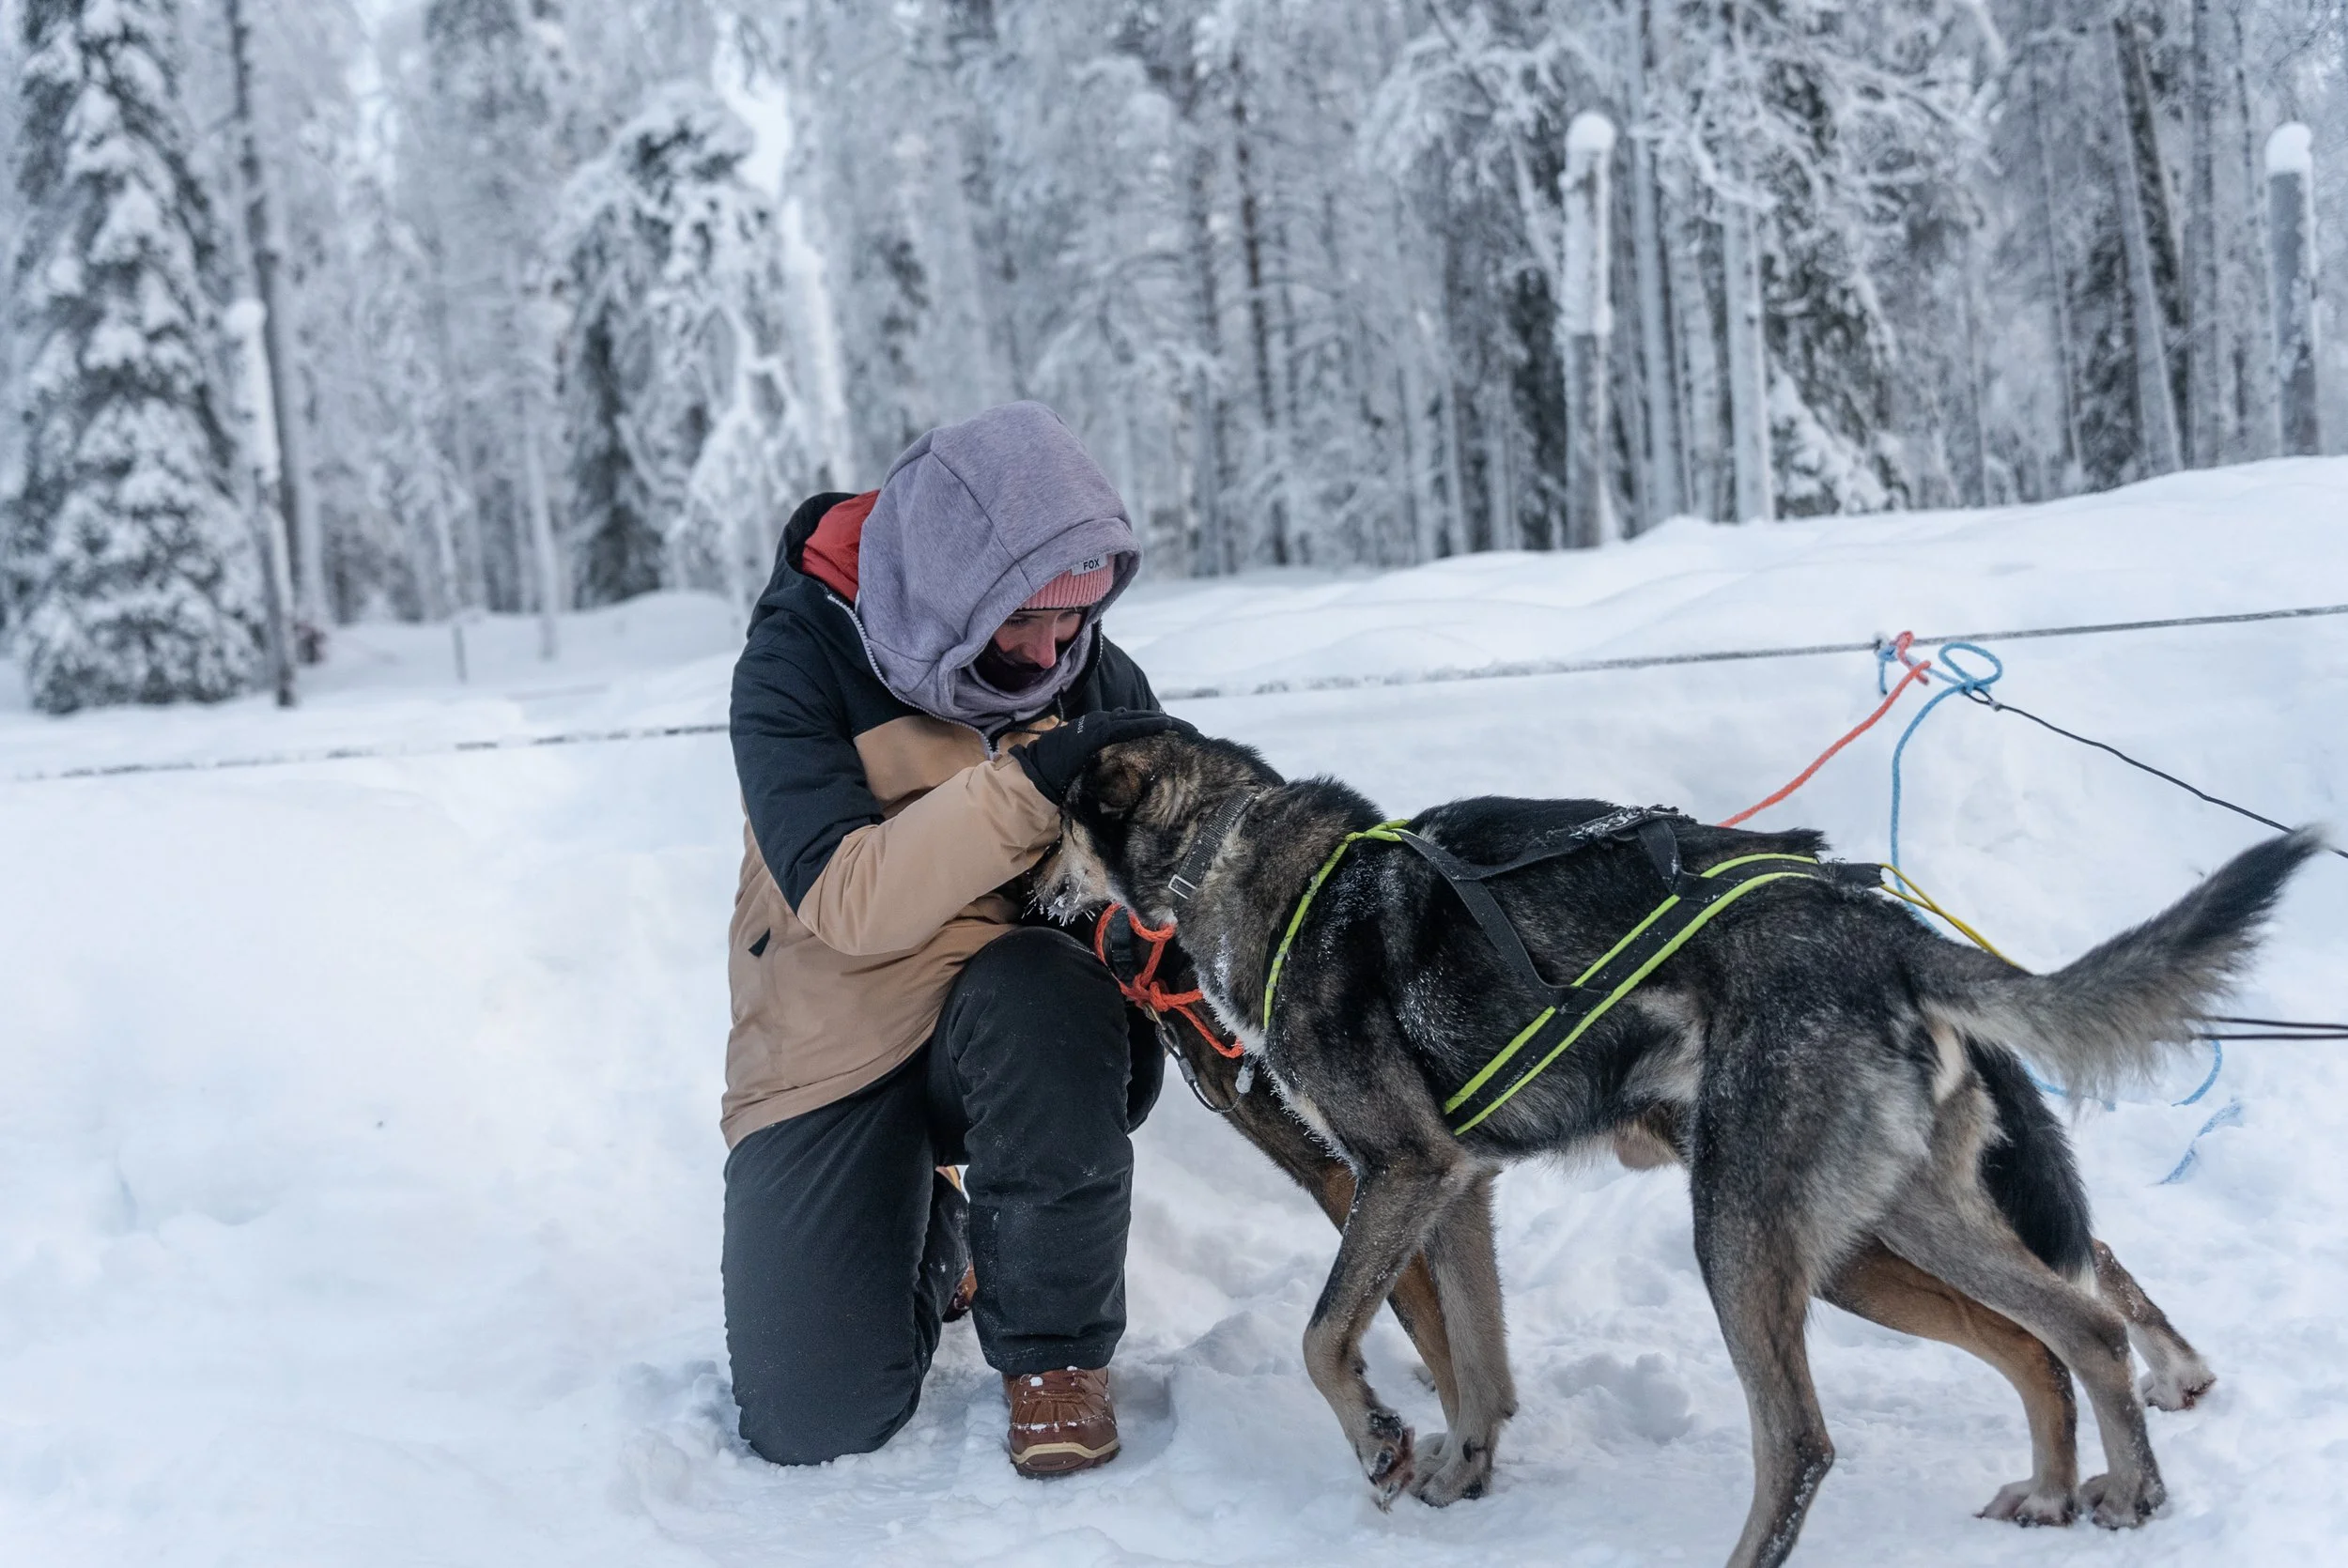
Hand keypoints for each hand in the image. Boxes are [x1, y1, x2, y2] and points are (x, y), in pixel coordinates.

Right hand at [1015, 709, 1191, 805]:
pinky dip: (1148, 724)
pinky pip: (1128, 726)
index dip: (1156, 727)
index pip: (1134, 724)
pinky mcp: (1098, 732)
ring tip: (1188, 728)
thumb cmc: (1057, 775)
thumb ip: (1104, 759)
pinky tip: (1166, 725)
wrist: (1038, 775)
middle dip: (1168, 724)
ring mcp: (1099, 725)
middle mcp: (1101, 722)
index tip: (1177, 733)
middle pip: (1141, 719)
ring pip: (1139, 719)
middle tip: (1192, 730)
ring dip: (1165, 723)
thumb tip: (1121, 765)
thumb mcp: (1086, 763)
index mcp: (1099, 729)